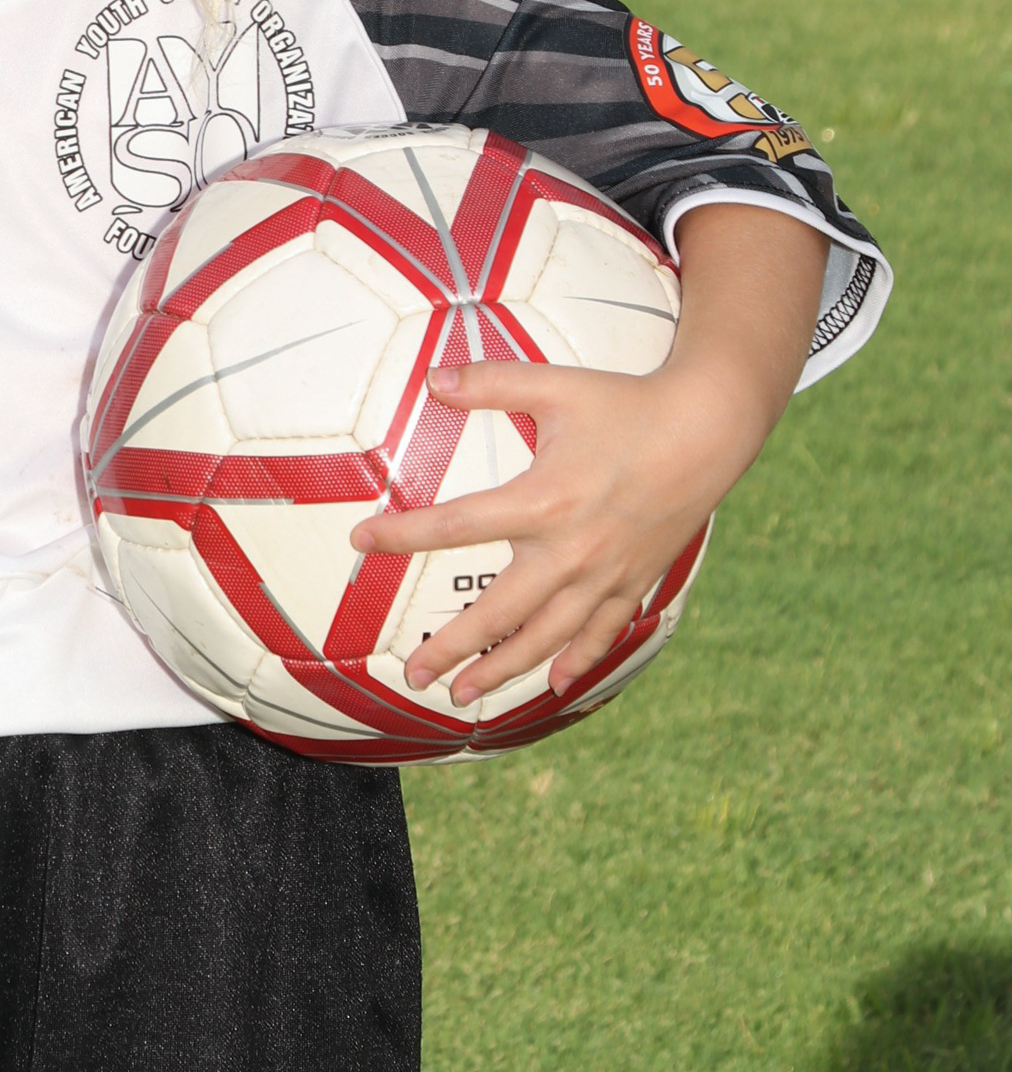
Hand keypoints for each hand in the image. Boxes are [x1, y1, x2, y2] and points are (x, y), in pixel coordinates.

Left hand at [349, 355, 766, 705]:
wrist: (709, 430)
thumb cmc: (627, 404)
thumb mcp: (555, 385)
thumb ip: (490, 383)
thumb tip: (433, 377)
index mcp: (543, 501)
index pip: (456, 525)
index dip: (403, 534)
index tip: (362, 540)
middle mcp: (571, 550)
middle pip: (498, 611)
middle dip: (452, 646)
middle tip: (414, 673)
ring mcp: (606, 573)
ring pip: (546, 636)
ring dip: (503, 668)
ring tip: (465, 694)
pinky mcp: (635, 581)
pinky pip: (602, 633)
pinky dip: (577, 661)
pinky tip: (552, 684)